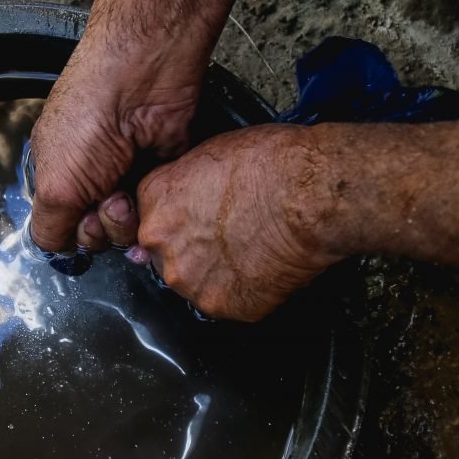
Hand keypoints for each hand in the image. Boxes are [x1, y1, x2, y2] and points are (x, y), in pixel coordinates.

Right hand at [28, 27, 205, 253]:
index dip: (74, 233)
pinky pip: (162, 208)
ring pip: (131, 228)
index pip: (64, 229)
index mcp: (57, 175)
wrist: (141, 81)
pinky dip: (158, 204)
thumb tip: (55, 250)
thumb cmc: (88, 121)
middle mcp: (91, 177)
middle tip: (108, 197)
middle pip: (99, 235)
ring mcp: (128, 174)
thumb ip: (49, 228)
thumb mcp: (54, 185)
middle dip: (103, 227)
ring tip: (128, 190)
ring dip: (129, 218)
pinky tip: (151, 185)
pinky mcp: (161, 171)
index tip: (81, 217)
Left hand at [135, 124, 342, 320]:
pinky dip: (246, 291)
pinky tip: (264, 266)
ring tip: (250, 249)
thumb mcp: (210, 153)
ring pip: (196, 283)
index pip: (151, 220)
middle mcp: (162, 246)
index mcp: (155, 202)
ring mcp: (191, 281)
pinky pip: (230, 302)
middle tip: (228, 236)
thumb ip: (185, 184)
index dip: (180, 221)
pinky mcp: (224, 305)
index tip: (198, 220)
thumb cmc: (271, 165)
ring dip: (217, 274)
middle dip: (194, 250)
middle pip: (168, 256)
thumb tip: (189, 197)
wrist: (307, 196)